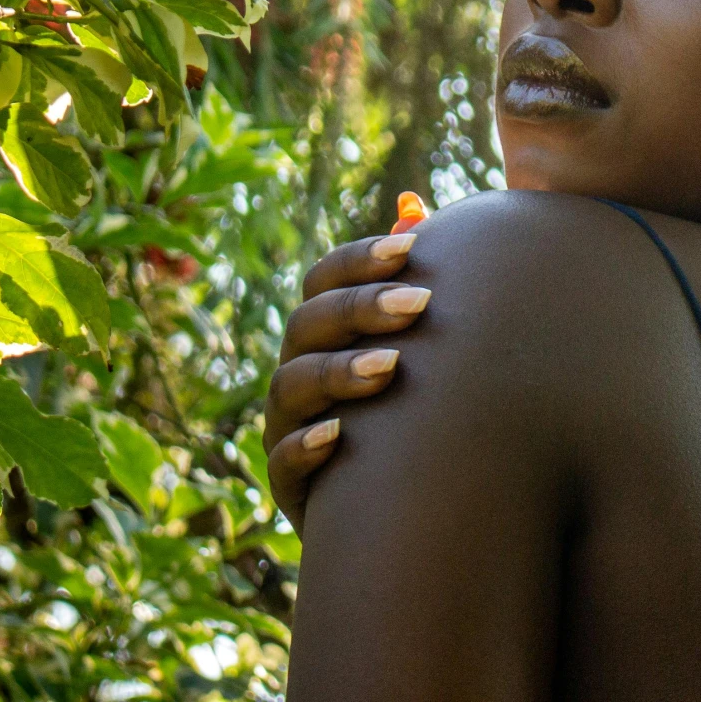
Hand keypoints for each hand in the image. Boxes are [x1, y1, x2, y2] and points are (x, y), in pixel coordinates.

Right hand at [262, 230, 431, 529]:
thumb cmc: (412, 403)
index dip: (360, 261)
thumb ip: (409, 274)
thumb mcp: (417, 340)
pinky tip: (339, 435)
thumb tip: (412, 203)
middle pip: (308, 325)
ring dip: (338, 373)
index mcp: (325, 330)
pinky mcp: (289, 484)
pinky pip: (282, 462)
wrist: (405, 498)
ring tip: (388, 368)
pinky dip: (306, 447)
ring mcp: (288, 425)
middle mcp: (299, 369)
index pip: (324, 280)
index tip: (411, 248)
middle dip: (360, 310)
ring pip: (292, 387)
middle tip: (418, 305)